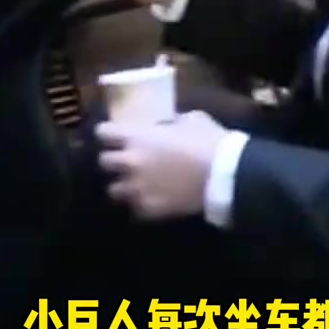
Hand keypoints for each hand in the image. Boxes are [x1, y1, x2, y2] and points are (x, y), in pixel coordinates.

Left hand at [95, 111, 226, 219]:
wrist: (224, 174)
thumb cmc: (208, 140)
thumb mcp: (190, 119)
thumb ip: (171, 121)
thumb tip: (167, 124)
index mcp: (137, 137)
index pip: (103, 133)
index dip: (108, 133)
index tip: (113, 134)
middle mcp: (130, 163)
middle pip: (104, 162)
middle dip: (113, 160)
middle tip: (126, 160)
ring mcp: (138, 189)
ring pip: (114, 190)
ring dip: (123, 185)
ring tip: (136, 184)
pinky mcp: (150, 209)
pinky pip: (135, 209)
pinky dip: (141, 204)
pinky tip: (152, 199)